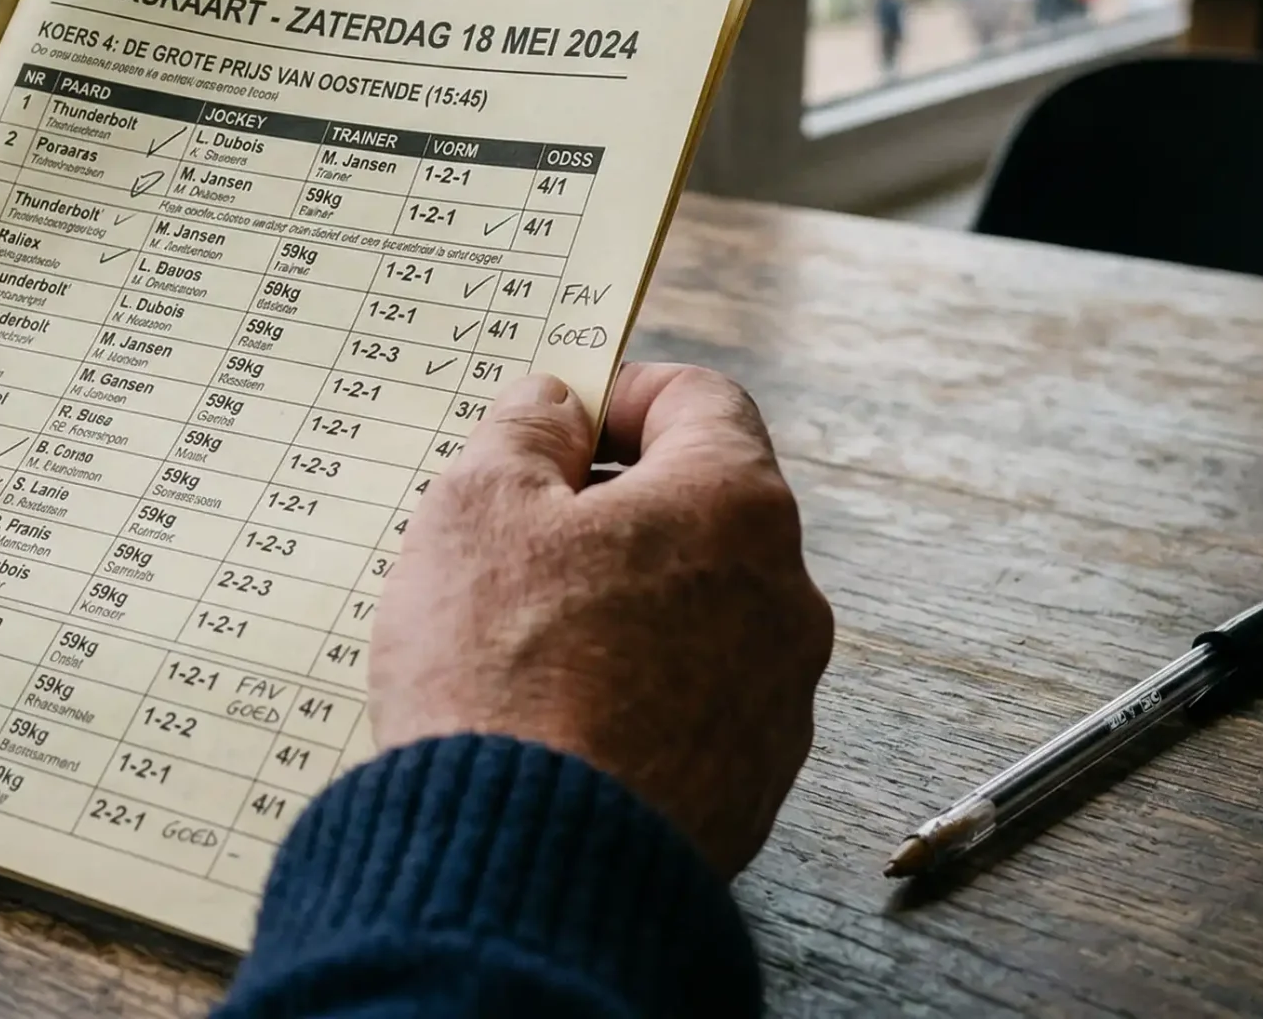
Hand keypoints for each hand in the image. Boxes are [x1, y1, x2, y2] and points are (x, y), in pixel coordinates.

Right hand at [370, 364, 831, 874]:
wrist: (529, 867)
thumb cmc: (502, 674)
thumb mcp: (476, 509)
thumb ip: (522, 432)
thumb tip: (553, 407)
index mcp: (733, 506)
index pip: (700, 400)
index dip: (619, 395)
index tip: (556, 423)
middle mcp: (786, 597)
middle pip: (702, 510)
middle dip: (611, 508)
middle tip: (514, 532)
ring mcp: (778, 701)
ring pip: (698, 612)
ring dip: (622, 603)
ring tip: (517, 636)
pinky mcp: (750, 786)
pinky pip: (692, 703)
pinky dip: (632, 690)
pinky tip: (551, 714)